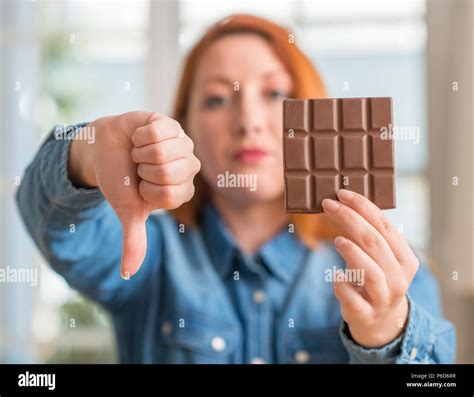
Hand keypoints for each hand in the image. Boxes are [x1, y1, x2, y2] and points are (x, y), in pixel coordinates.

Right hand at [68, 112, 199, 278]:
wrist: (104, 151)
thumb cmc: (120, 181)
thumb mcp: (127, 212)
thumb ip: (134, 240)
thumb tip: (128, 274)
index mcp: (182, 191)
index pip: (170, 194)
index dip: (146, 189)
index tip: (141, 185)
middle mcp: (188, 167)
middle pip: (167, 171)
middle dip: (142, 170)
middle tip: (140, 167)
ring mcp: (182, 143)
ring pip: (162, 150)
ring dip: (140, 152)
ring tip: (139, 152)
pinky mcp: (171, 124)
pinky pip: (156, 131)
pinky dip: (138, 135)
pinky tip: (139, 137)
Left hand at [321, 189, 419, 347]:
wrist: (380, 320)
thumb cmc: (376, 278)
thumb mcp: (379, 257)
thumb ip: (367, 235)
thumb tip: (341, 203)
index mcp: (405, 259)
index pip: (385, 226)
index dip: (363, 207)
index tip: (342, 193)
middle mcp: (398, 278)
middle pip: (375, 243)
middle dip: (350, 219)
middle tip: (329, 205)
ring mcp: (382, 297)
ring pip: (370, 271)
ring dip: (352, 252)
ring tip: (336, 239)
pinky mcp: (365, 313)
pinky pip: (353, 299)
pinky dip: (342, 285)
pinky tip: (334, 274)